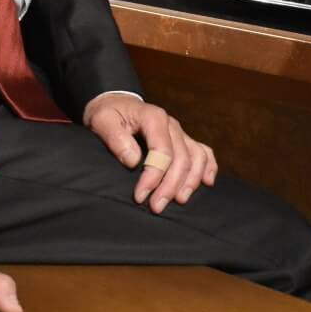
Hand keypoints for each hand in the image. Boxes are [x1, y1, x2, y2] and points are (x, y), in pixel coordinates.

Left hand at [83, 92, 217, 212]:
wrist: (115, 104)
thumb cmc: (108, 114)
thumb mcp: (102, 121)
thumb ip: (116, 139)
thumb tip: (134, 160)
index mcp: (153, 117)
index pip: (162, 151)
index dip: (154, 176)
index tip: (140, 196)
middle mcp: (171, 124)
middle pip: (181, 158)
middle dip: (170, 186)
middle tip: (156, 207)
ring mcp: (179, 132)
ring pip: (196, 157)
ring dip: (190, 181)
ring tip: (180, 201)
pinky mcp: (182, 139)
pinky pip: (203, 151)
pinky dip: (208, 167)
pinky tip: (207, 182)